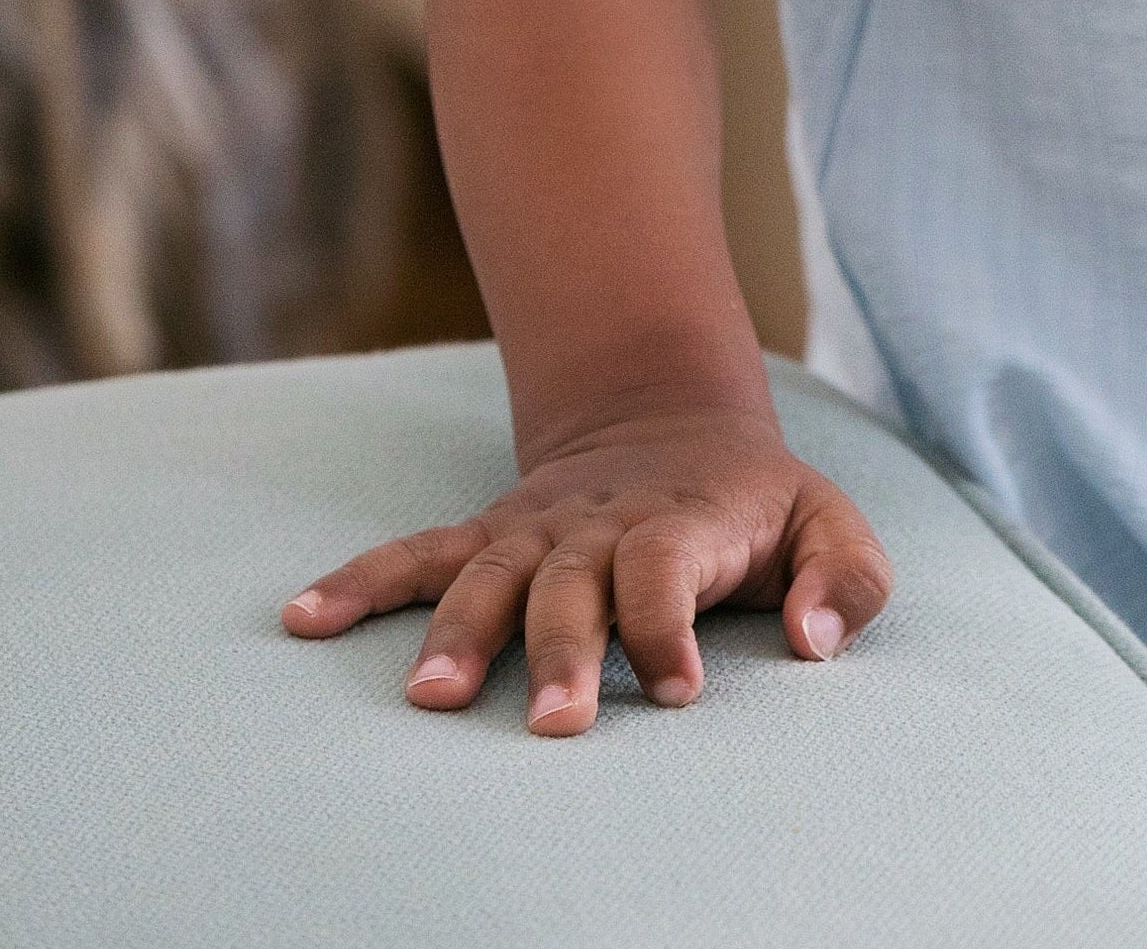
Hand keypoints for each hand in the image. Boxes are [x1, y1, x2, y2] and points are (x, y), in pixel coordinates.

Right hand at [280, 398, 892, 734]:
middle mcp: (598, 525)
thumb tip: (813, 643)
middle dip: (561, 652)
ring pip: (488, 577)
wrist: (673, 422)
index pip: (666, 568)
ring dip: (457, 634)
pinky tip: (302, 618)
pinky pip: (416, 554)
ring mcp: (535, 531)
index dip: (666, 626)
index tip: (673, 691)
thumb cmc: (758, 504)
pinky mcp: (488, 537)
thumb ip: (844, 579)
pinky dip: (358, 582)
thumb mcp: (829, 520)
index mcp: (682, 521)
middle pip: (571, 584)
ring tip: (428, 698)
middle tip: (554, 725)